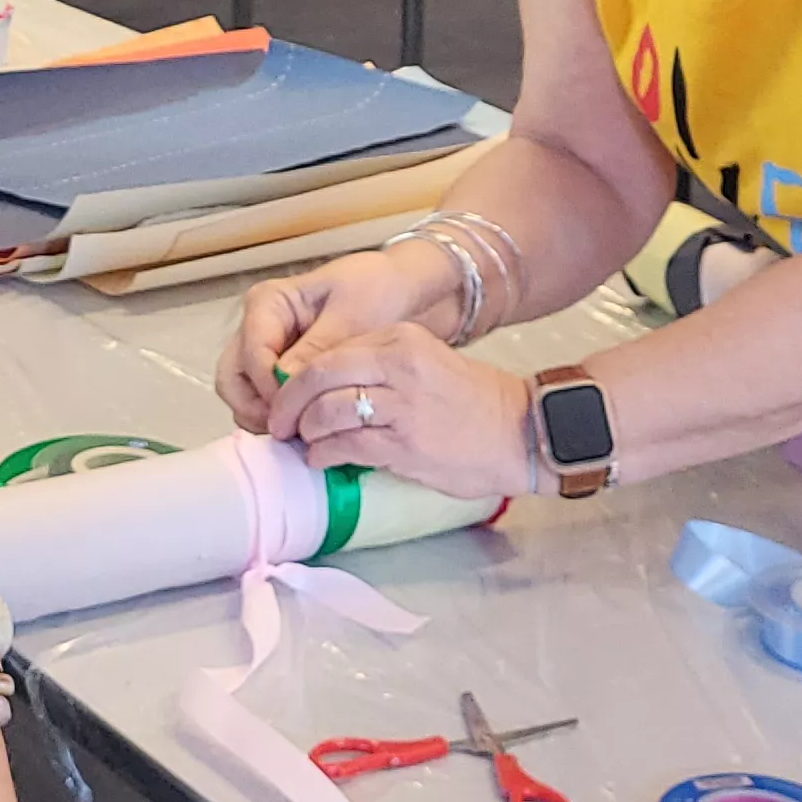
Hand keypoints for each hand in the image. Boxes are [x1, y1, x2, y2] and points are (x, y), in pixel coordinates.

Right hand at [216, 242, 455, 432]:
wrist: (407, 295)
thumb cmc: (379, 293)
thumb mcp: (352, 316)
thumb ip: (318, 350)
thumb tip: (286, 385)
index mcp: (269, 303)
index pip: (251, 352)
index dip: (268, 387)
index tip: (297, 411)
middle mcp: (258, 329)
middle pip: (233, 378)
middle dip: (256, 409)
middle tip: (292, 431)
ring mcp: (267, 355)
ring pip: (242, 397)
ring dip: (265, 420)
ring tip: (303, 435)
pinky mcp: (280, 377)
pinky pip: (264, 405)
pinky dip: (279, 422)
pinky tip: (309, 432)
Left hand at [266, 324, 542, 501]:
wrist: (523, 432)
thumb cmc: (474, 402)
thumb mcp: (427, 362)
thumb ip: (380, 367)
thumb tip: (327, 389)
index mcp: (402, 340)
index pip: (330, 351)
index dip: (298, 376)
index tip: (285, 395)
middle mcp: (399, 365)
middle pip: (317, 376)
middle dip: (288, 402)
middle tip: (278, 422)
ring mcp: (402, 405)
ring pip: (326, 411)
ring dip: (306, 431)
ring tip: (304, 443)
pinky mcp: (405, 444)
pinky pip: (346, 446)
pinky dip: (325, 455)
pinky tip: (322, 460)